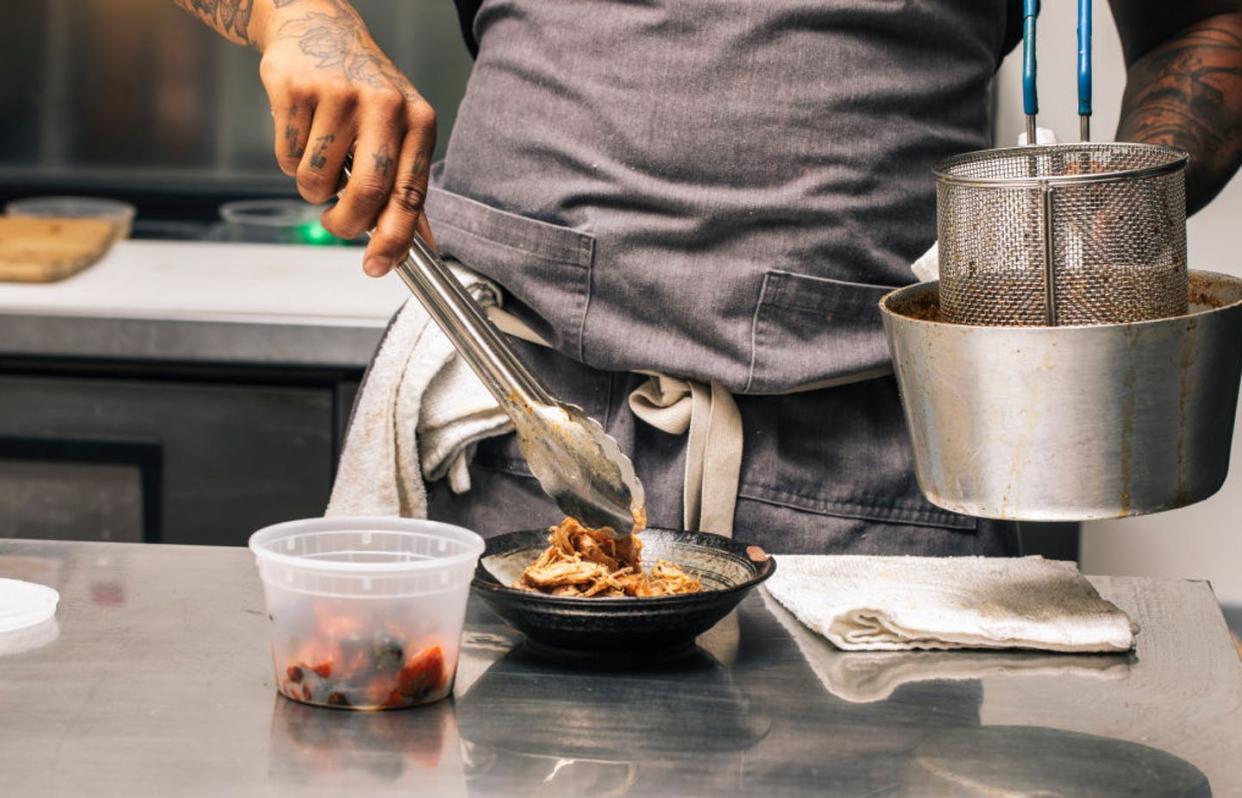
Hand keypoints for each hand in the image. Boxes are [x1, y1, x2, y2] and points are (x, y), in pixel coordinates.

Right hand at [255, 0, 434, 275]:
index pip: (410, 193)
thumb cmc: (364, 90)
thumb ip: (409, 188)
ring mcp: (339, 96)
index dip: (394, 239)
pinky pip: (287, 158)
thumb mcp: (401, 129)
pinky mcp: (297, 91)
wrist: (317, 27)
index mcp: (418, 121)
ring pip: (317, 181)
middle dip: (346, 224)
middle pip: (366, 193)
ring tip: (321, 158)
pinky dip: (290, 160)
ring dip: (313, 187)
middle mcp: (385, 105)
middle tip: (336, 225)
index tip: (379, 267)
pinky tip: (302, 133)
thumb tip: (425, 245)